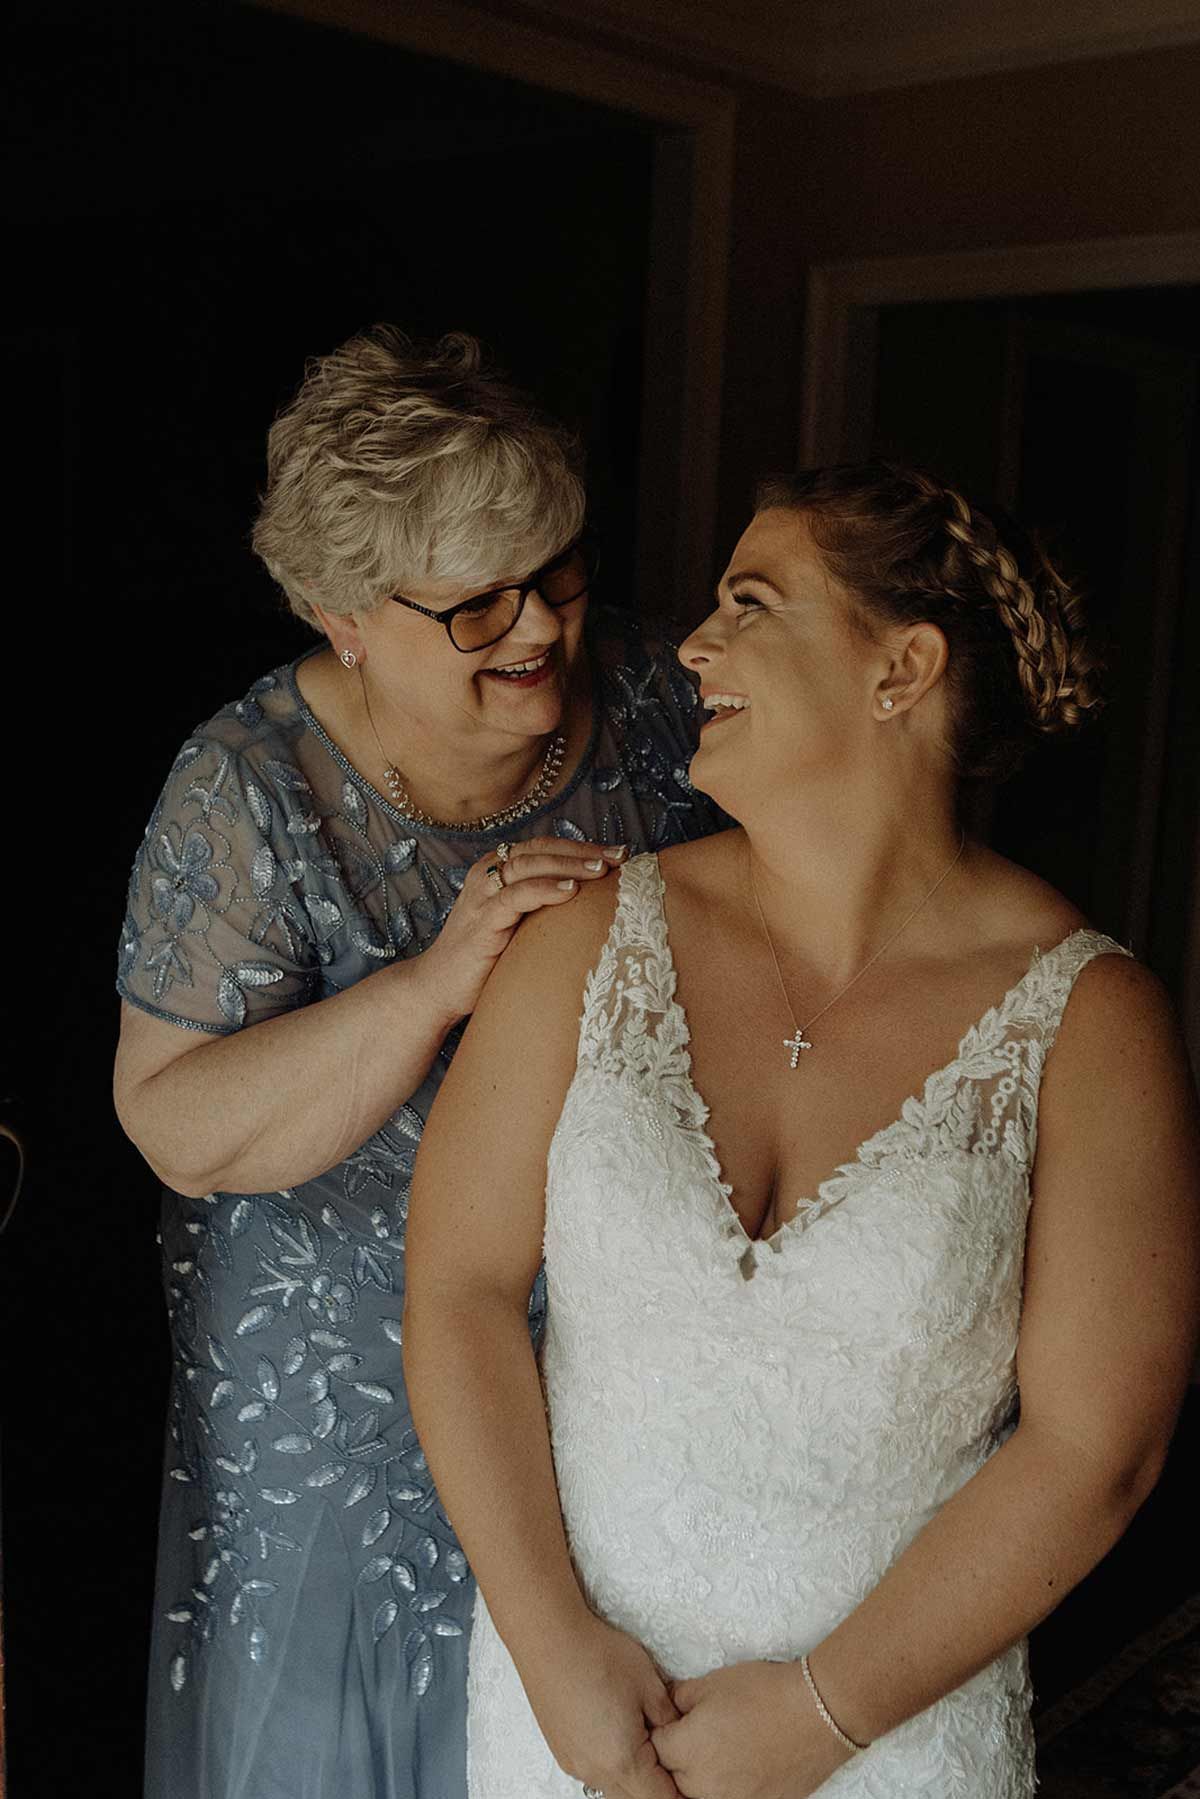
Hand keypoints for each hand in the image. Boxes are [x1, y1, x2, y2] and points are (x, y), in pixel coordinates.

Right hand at [419, 837, 625, 1023]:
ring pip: (530, 866)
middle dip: (584, 852)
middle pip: (541, 850)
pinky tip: (569, 892)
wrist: (440, 988)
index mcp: (498, 869)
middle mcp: (488, 874)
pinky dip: (543, 890)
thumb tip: (594, 902)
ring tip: (602, 871)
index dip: (582, 847)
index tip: (620, 853)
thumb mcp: (518, 924)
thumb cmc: (485, 957)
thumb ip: (543, 906)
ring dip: (569, 865)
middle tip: (621, 856)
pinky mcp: (482, 920)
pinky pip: (515, 897)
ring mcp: (483, 895)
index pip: (546, 847)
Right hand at [521, 1614, 682, 1798]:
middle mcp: (595, 1771)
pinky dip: (612, 1766)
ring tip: (644, 1742)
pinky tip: (617, 1734)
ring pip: (614, 1788)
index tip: (690, 1778)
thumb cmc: (597, 1655)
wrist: (549, 1638)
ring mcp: (575, 1764)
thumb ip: (671, 1720)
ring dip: (633, 1777)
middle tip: (670, 1760)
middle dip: (656, 1786)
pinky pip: (594, 1773)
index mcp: (623, 1760)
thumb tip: (680, 1735)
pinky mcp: (563, 1752)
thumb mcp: (650, 1684)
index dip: (679, 1791)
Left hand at [651, 1661, 852, 1798]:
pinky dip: (728, 1785)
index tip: (676, 1719)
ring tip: (721, 1746)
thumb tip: (668, 1705)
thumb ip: (680, 1697)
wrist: (817, 1713)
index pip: (657, 1748)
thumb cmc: (765, 1692)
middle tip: (699, 1730)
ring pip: (699, 1792)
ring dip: (701, 1773)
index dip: (665, 1729)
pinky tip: (742, 1762)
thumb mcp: (713, 1682)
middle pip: (674, 1775)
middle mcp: (704, 1784)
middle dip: (679, 1754)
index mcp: (688, 1751)